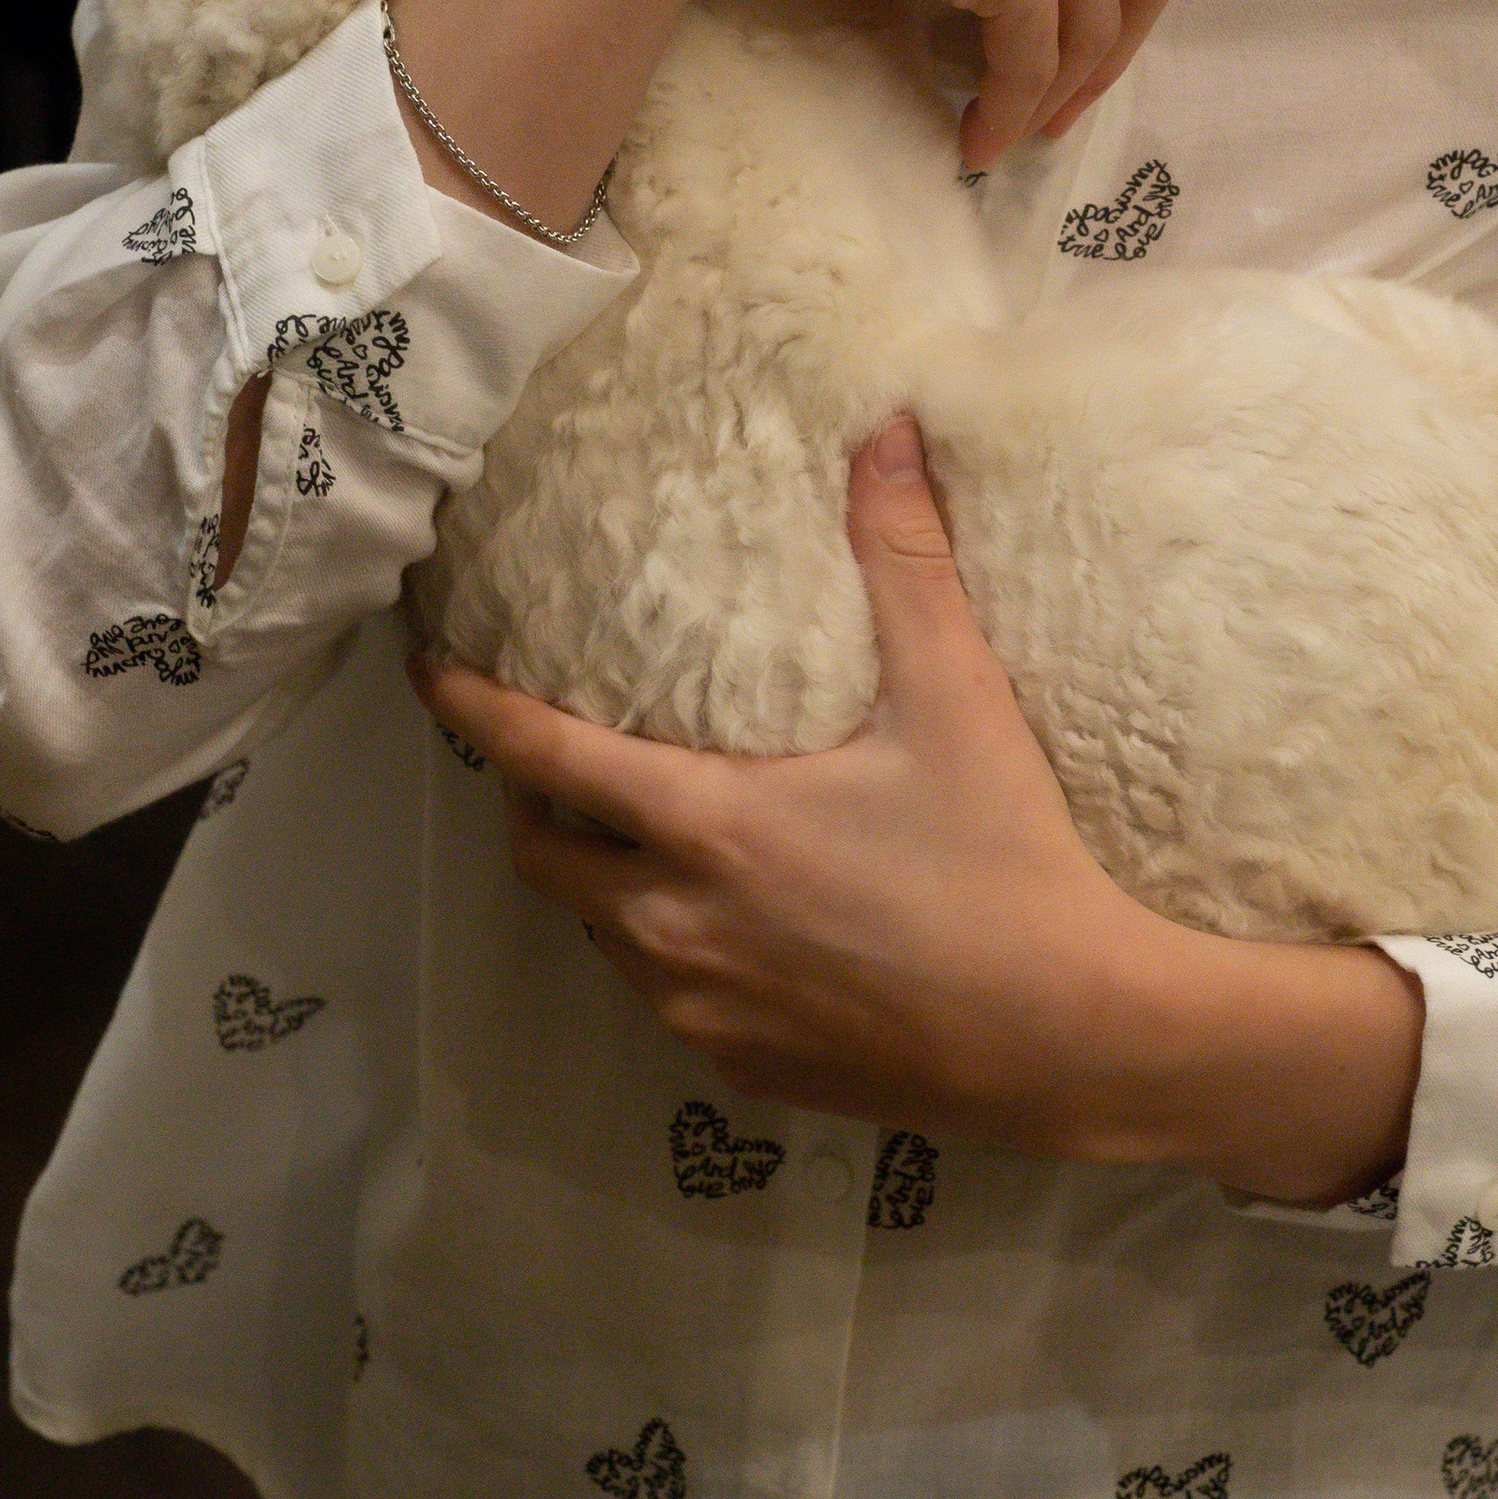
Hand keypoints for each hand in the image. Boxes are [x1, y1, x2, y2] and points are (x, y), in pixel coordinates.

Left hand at [423, 419, 1181, 1147]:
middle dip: (536, 807)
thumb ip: (905, 561)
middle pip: (545, 859)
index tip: (432, 673)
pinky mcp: (740, 1069)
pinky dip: (671, 953)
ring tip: (656, 837)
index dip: (475, 710)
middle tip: (572, 759)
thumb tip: (884, 429)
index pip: (544, 755)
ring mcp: (701, 1009)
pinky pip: (666, 1000)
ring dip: (606, 882)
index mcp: (704, 824)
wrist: (1066, 1035)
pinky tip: (739, 927)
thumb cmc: (1003, 858)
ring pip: (601, 937)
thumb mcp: (956, 698)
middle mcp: (673, 924)